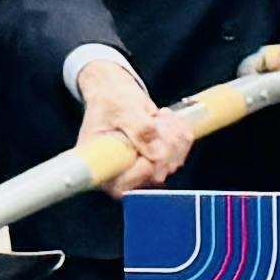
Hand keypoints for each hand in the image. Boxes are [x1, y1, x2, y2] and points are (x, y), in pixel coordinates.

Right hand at [77, 52, 191, 191]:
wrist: (116, 94)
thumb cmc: (111, 101)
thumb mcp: (124, 109)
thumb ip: (140, 129)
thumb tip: (156, 152)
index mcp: (99, 165)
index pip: (121, 186)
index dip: (141, 173)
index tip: (150, 153)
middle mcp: (119, 173)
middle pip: (153, 175)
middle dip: (164, 145)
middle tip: (158, 121)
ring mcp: (140, 170)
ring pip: (170, 164)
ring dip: (173, 137)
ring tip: (160, 117)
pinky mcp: (156, 162)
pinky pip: (179, 155)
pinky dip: (180, 136)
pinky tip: (167, 121)